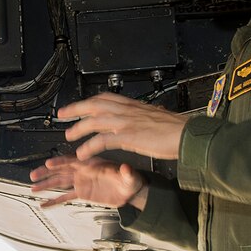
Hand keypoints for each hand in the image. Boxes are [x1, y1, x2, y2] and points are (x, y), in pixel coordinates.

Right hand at [29, 155, 144, 208]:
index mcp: (92, 164)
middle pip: (61, 170)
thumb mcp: (130, 176)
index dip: (61, 162)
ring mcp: (81, 182)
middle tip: (34, 175)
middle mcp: (83, 171)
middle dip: (46, 173)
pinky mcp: (82, 193)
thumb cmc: (130, 179)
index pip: (73, 161)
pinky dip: (54, 200)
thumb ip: (127, 172)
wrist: (130, 190)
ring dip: (46, 185)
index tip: (49, 164)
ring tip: (33, 188)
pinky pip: (65, 196)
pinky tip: (44, 204)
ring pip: (60, 182)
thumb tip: (126, 168)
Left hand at [59, 92, 186, 160]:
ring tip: (69, 136)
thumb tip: (141, 120)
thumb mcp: (156, 118)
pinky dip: (89, 146)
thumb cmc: (177, 130)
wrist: (188, 135)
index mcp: (134, 105)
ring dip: (79, 128)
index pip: (106, 97)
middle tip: (62, 115)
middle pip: (94, 105)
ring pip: (94, 121)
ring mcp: (127, 122)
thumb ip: (143, 118)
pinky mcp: (128, 136)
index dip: (90, 101)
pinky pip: (102, 140)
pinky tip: (82, 153)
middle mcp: (128, 110)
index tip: (80, 104)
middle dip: (76, 109)